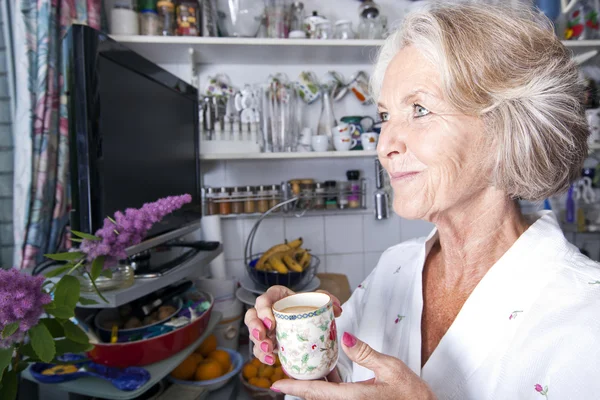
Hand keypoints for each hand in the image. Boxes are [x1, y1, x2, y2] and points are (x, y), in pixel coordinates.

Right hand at [244, 285, 342, 364]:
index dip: (263, 309)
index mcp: (277, 298)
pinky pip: (258, 349)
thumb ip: (327, 299)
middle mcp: (266, 312)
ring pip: (253, 334)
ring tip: (268, 350)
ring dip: (258, 343)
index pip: (264, 298)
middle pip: (252, 316)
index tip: (271, 321)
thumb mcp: (318, 300)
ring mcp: (264, 328)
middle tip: (264, 336)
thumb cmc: (309, 307)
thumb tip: (337, 308)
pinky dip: (262, 356)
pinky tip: (272, 360)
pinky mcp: (266, 342)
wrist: (309, 322)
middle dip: (254, 327)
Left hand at [270, 332, 435, 399]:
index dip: (294, 388)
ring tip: (300, 374)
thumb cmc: (412, 395)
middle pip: (316, 398)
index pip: (316, 392)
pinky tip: (326, 379)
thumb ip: (364, 352)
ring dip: (312, 389)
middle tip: (282, 376)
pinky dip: (327, 391)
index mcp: (353, 397)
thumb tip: (342, 336)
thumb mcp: (391, 367)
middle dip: (298, 388)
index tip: (276, 384)